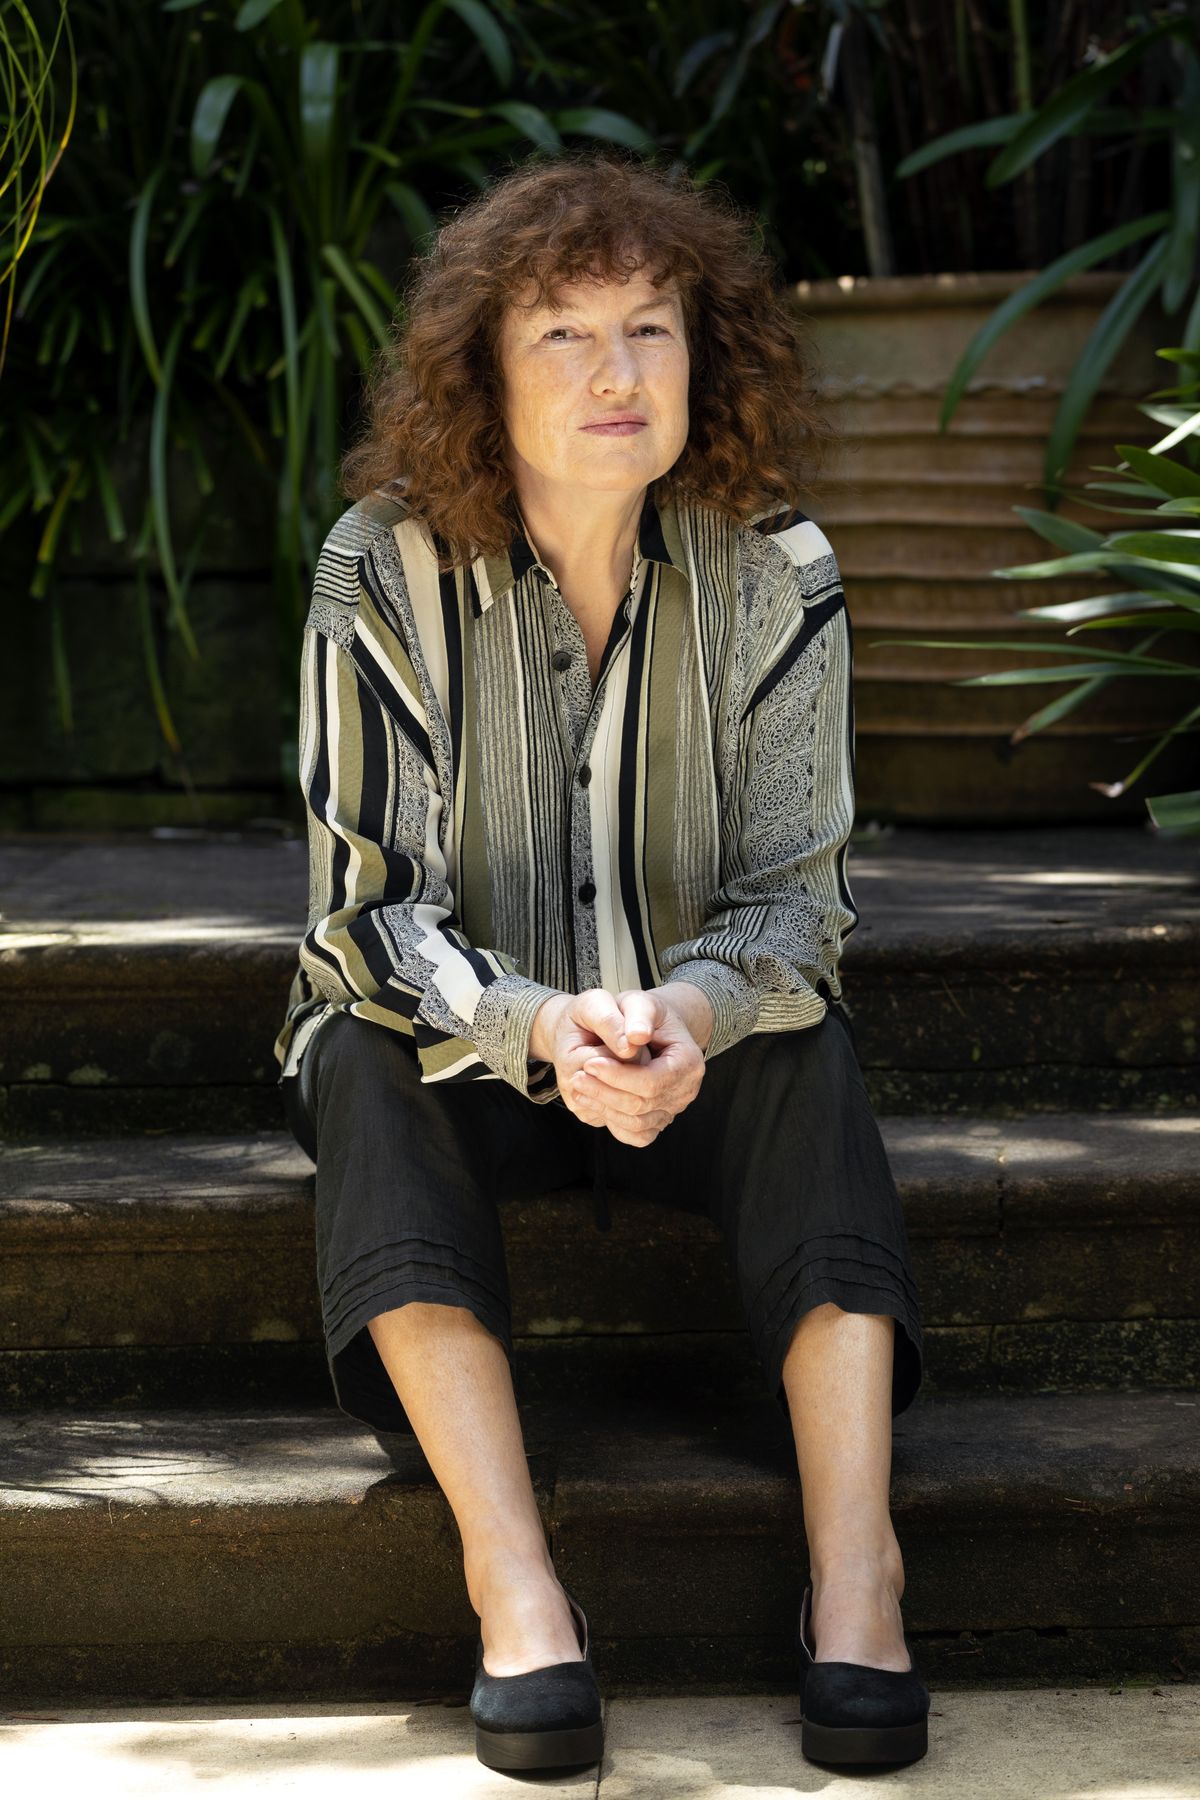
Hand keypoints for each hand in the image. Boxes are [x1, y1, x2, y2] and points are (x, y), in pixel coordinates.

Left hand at [545, 986, 706, 1146]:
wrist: (650, 1027)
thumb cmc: (644, 1014)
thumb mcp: (640, 1002)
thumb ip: (638, 1014)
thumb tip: (635, 1036)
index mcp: (688, 1061)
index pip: (652, 1081)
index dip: (618, 1077)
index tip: (589, 1063)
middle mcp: (686, 1090)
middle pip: (643, 1105)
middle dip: (605, 1093)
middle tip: (577, 1077)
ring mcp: (673, 1108)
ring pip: (637, 1124)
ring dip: (604, 1108)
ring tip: (579, 1088)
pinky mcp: (659, 1119)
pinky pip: (637, 1135)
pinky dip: (614, 1123)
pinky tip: (594, 1103)